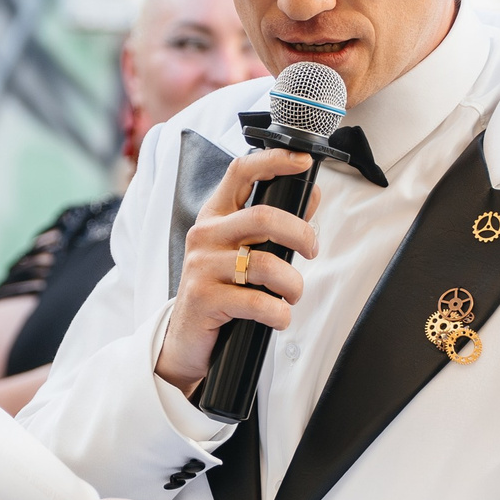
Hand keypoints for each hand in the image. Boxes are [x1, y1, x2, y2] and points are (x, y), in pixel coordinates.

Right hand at [155, 150, 321, 393]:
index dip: (273, 160)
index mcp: (216, 217)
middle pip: (263, 217)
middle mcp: (205, 235)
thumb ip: (273, 226)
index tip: (303, 161)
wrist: (187, 339)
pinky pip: (258, 302)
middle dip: (300, 235)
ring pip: (266, 264)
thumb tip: (310, 197)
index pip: (240, 172)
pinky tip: (278, 317)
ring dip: (292, 284)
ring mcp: (201, 266)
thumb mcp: (242, 252)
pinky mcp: (204, 298)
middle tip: (311, 252)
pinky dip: (279, 313)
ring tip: (291, 296)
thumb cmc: (221, 291)